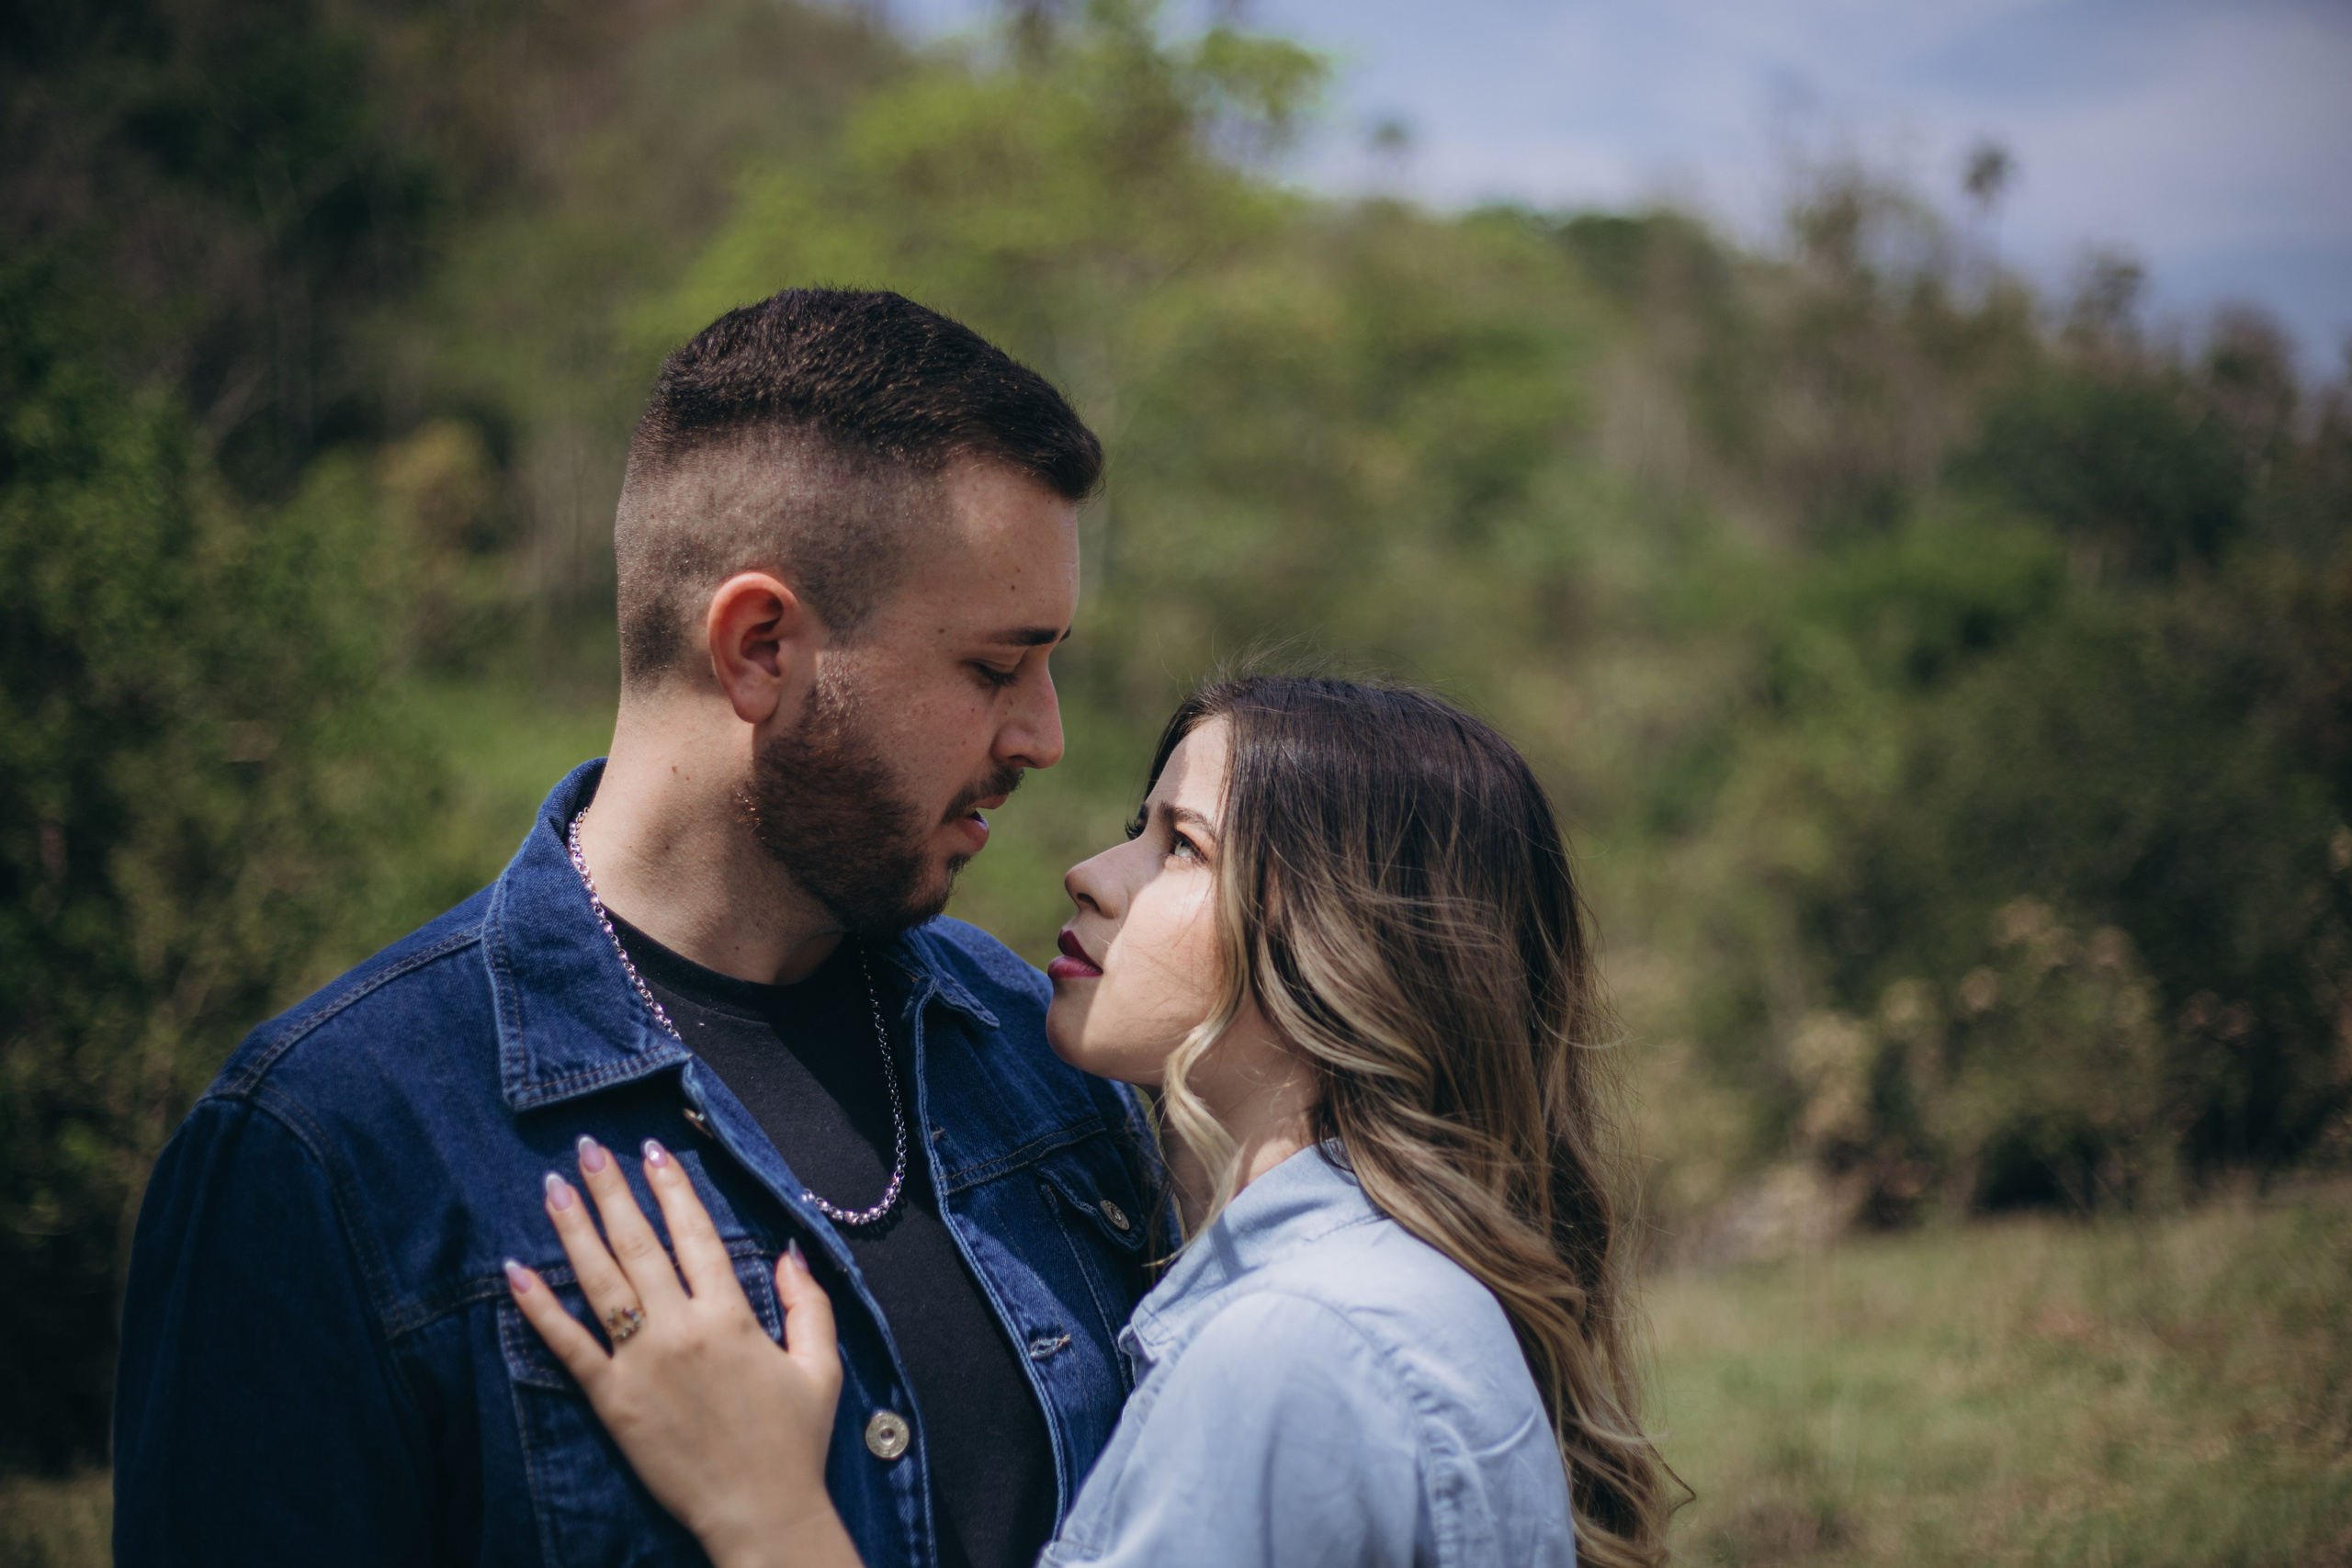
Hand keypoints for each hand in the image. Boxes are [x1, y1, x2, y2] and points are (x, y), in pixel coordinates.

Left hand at [504, 1136, 864, 1567]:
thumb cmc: (794, 1443)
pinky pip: (567, 1345)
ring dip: (574, 1228)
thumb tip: (792, 1251)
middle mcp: (683, 1328)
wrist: (761, 1513)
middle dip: (613, 1190)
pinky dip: (539, 1307)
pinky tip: (516, 1271)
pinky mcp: (612, 1400)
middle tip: (588, 1147)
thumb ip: (808, 1303)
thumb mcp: (821, 1366)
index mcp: (733, 1316)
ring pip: (600, 1281)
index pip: (698, 1234)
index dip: (673, 1187)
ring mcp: (642, 1364)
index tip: (653, 1150)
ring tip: (553, 1186)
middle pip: (640, 1243)